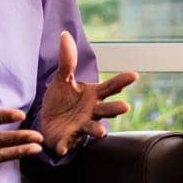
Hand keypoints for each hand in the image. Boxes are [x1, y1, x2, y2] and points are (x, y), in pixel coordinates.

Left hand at [39, 31, 136, 155]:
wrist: (47, 123)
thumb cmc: (60, 101)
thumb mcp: (62, 79)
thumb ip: (67, 60)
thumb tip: (64, 34)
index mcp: (93, 95)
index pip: (110, 87)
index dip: (122, 81)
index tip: (134, 74)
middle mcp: (92, 112)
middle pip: (107, 110)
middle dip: (116, 109)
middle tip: (126, 107)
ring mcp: (81, 126)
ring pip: (92, 128)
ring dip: (97, 130)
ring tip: (102, 132)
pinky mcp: (67, 138)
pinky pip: (67, 143)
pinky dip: (65, 146)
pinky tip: (62, 148)